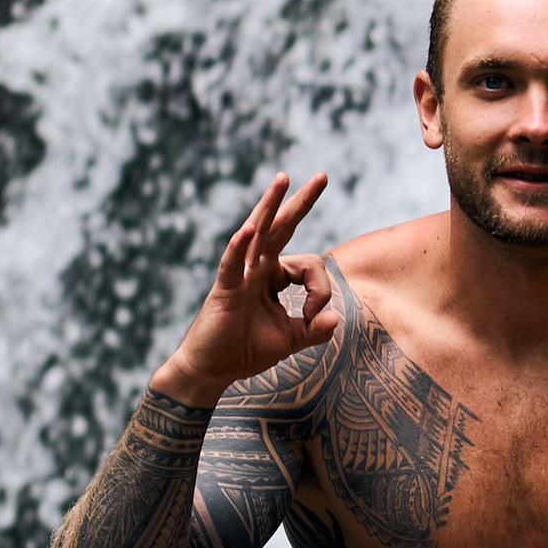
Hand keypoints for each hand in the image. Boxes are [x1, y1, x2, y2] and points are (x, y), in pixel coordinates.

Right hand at [155, 172, 335, 404]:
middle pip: (280, 227)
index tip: (314, 314)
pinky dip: (238, 247)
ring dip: (269, 205)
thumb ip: (314, 329)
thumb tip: (336, 318)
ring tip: (283, 179)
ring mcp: (238, 276)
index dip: (320, 288)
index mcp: (271, 276)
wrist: (211, 371)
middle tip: (322, 176)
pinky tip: (248, 230)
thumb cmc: (244, 351)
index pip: (308, 264)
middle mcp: (255, 269)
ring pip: (256, 234)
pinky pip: (231, 265)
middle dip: (301, 202)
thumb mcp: (290, 340)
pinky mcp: (224, 291)